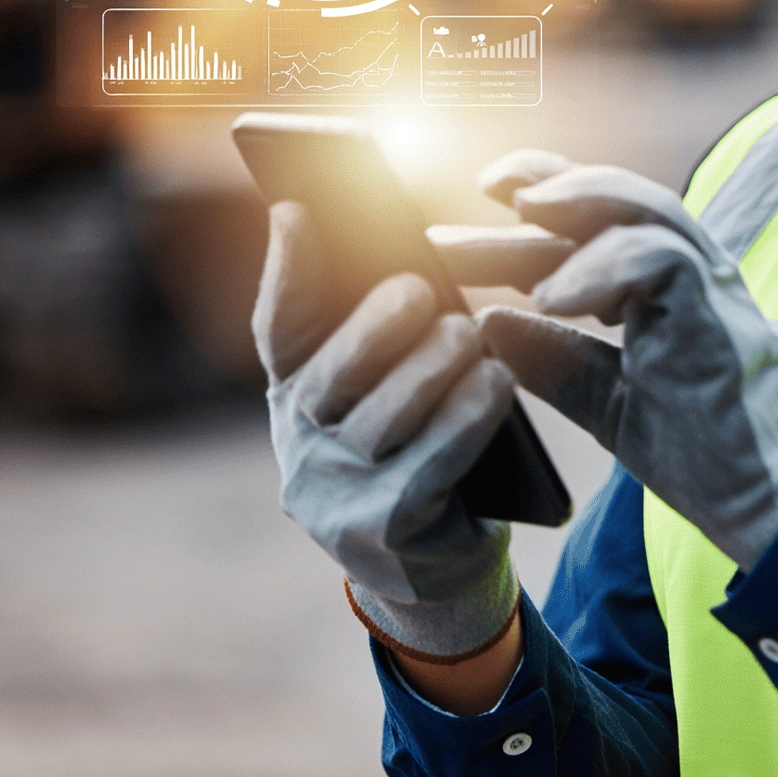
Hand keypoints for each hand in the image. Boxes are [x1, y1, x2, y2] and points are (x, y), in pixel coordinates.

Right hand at [254, 201, 520, 659]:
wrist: (436, 570)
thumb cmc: (422, 447)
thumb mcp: (393, 388)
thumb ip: (384, 329)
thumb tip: (402, 243)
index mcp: (296, 395)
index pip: (279, 328)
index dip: (288, 268)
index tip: (300, 206)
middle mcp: (299, 445)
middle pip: (330, 375)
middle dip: (374, 326)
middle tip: (420, 286)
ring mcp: (333, 495)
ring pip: (382, 420)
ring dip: (430, 371)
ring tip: (467, 333)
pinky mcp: (380, 532)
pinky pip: (428, 465)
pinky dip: (465, 419)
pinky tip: (498, 383)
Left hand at [471, 157, 777, 569]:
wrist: (768, 504)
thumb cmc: (704, 455)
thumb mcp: (606, 402)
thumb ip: (554, 361)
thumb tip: (487, 324)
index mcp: (665, 291)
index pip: (601, 225)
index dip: (544, 203)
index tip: (480, 206)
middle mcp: (690, 275)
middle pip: (617, 203)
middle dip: (549, 186)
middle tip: (486, 184)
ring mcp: (709, 287)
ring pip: (647, 208)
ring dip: (578, 202)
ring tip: (520, 214)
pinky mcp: (718, 310)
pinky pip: (661, 257)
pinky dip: (601, 265)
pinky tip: (550, 297)